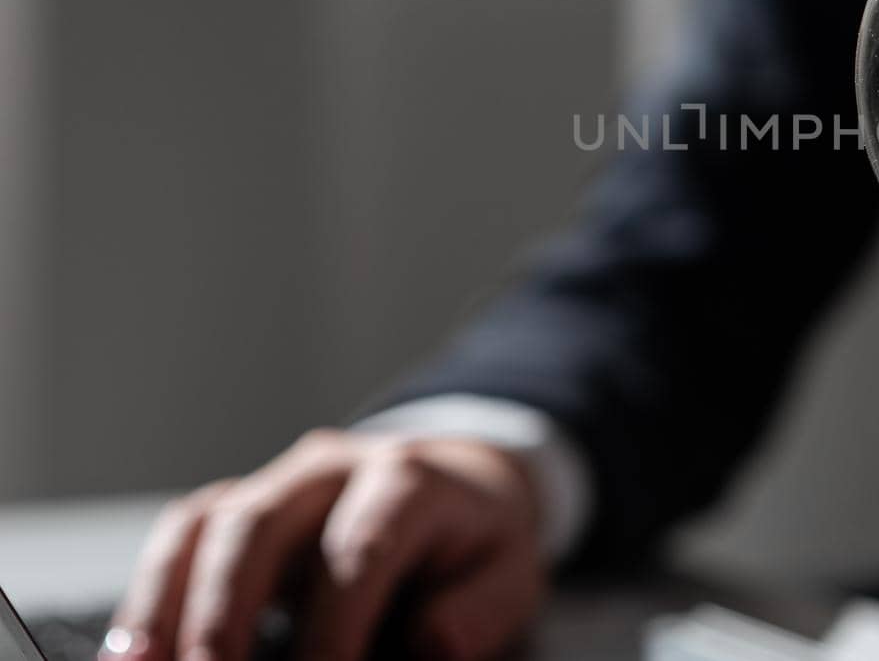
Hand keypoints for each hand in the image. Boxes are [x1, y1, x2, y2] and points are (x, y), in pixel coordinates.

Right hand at [102, 430, 543, 660]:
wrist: (463, 481)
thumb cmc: (476, 541)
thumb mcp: (508, 571)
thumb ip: (477, 610)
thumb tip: (434, 643)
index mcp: (409, 482)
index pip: (357, 552)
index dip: (332, 629)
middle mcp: (333, 470)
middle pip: (259, 526)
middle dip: (225, 615)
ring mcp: (279, 483)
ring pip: (207, 524)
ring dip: (169, 606)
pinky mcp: (242, 505)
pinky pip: (183, 535)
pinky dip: (151, 594)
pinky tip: (135, 654)